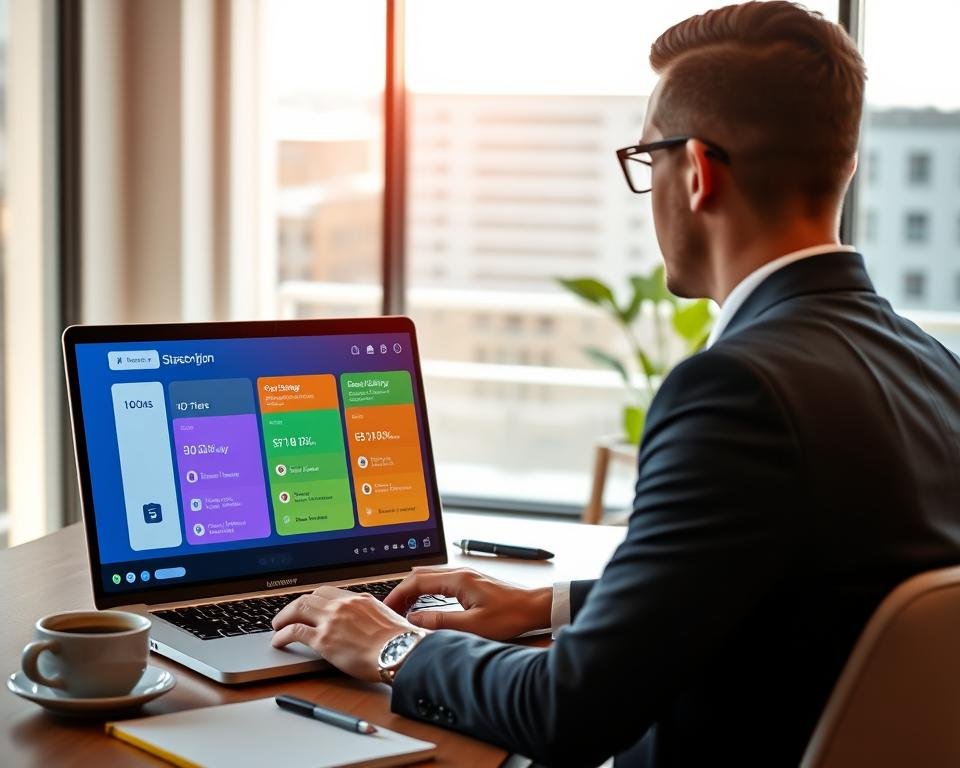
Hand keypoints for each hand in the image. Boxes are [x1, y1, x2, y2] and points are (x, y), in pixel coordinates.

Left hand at [271, 587, 419, 681]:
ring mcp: (331, 621)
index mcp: (358, 599)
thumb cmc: (400, 641)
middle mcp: (343, 605)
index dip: (313, 599)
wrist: (401, 652)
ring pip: (298, 609)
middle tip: (287, 614)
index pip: (328, 592)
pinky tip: (278, 641)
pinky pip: (294, 632)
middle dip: (294, 606)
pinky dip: (282, 635)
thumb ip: (371, 616)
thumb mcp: (387, 618)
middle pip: (309, 597)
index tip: (308, 605)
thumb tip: (368, 623)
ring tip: (278, 626)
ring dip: (283, 617)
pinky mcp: (323, 640)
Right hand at [384, 566, 552, 639]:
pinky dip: (425, 591)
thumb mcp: (473, 625)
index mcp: (457, 580)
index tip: (386, 609)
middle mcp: (459, 573)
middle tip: (389, 610)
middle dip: (401, 592)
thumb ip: (441, 623)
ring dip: (413, 591)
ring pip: (429, 578)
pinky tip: (423, 604)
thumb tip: (415, 622)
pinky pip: (439, 582)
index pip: (416, 581)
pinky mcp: (470, 582)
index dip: (397, 595)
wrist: (534, 607)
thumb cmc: (510, 615)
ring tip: (402, 609)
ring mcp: (465, 576)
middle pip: (420, 576)